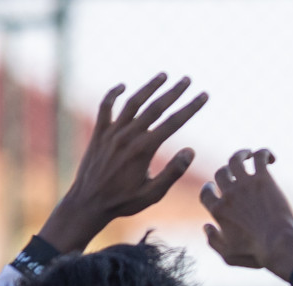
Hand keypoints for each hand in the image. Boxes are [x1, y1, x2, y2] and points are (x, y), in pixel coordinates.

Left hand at [38, 74, 208, 251]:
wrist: (88, 203)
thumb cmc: (123, 202)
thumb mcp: (153, 194)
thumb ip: (173, 172)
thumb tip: (190, 151)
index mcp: (144, 150)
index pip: (173, 123)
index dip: (191, 107)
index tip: (203, 95)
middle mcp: (128, 136)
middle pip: (156, 107)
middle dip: (174, 92)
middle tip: (188, 80)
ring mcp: (112, 132)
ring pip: (133, 102)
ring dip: (149, 87)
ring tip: (164, 75)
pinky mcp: (99, 133)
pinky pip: (106, 107)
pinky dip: (113, 94)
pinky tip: (123, 86)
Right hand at [200, 150, 292, 277]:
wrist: (277, 245)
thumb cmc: (255, 253)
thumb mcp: (228, 255)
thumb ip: (213, 241)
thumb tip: (206, 226)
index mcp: (218, 211)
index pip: (205, 193)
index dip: (208, 188)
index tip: (213, 187)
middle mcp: (228, 194)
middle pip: (221, 173)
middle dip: (226, 171)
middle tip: (236, 172)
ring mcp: (245, 184)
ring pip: (236, 159)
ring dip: (241, 154)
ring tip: (248, 154)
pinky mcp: (263, 179)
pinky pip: (259, 157)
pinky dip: (263, 153)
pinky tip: (271, 158)